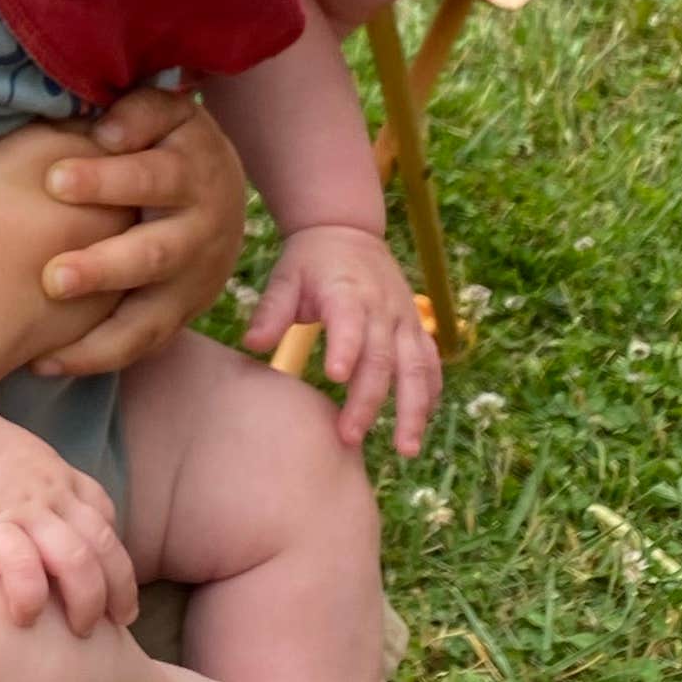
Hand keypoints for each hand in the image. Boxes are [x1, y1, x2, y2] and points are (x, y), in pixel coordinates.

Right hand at [0, 407, 136, 631]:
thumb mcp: (12, 454)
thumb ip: (30, 481)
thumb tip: (29, 511)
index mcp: (57, 476)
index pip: (104, 515)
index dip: (115, 554)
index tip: (113, 582)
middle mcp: (51, 493)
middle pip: (105, 545)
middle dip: (121, 588)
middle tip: (120, 622)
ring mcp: (23, 509)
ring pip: (78, 560)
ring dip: (88, 601)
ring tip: (83, 630)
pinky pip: (24, 567)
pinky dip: (32, 597)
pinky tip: (25, 619)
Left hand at [19, 91, 247, 378]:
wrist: (220, 191)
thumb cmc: (168, 142)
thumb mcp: (167, 113)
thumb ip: (138, 111)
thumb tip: (106, 130)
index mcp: (193, 174)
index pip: (152, 176)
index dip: (106, 179)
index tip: (54, 179)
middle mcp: (199, 234)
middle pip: (154, 255)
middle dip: (103, 269)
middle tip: (52, 278)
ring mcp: (192, 282)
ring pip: (149, 316)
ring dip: (98, 334)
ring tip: (44, 348)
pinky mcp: (178, 314)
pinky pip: (139, 344)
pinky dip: (95, 357)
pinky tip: (45, 364)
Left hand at [243, 221, 442, 454]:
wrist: (347, 232)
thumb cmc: (310, 261)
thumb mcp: (285, 277)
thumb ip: (271, 311)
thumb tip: (252, 344)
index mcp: (347, 292)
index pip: (349, 322)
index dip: (345, 348)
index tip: (335, 377)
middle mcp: (381, 307)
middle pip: (382, 357)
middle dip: (368, 400)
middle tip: (349, 436)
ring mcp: (404, 318)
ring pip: (415, 367)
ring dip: (413, 409)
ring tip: (406, 449)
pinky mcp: (415, 327)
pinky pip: (429, 363)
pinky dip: (429, 393)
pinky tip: (422, 424)